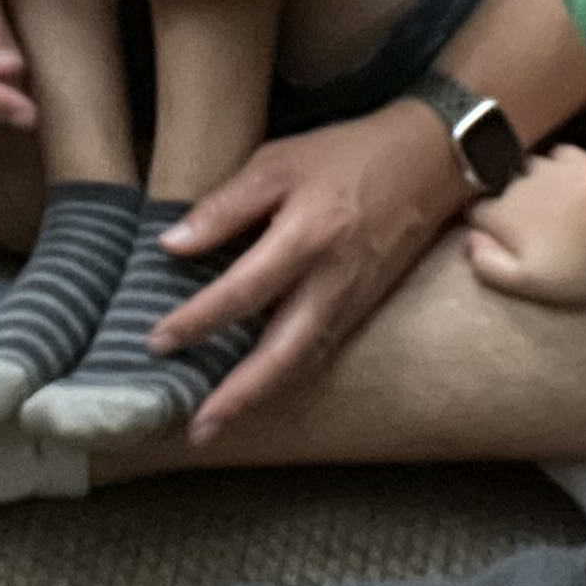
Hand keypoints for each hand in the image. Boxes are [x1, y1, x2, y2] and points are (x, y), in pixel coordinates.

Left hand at [154, 104, 464, 442]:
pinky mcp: (363, 308)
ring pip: (302, 362)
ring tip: (218, 422)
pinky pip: (319, 350)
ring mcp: (352, 301)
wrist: (428, 162)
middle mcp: (332, 282)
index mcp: (306, 238)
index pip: (241, 293)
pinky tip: (259, 386)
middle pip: (280, 354)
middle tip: (196, 431)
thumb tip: (172, 244)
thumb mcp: (279, 162)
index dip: (197, 321)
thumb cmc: (346, 155)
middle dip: (237, 397)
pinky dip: (286, 374)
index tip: (157, 343)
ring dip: (260, 396)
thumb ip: (226, 206)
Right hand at [463, 142, 585, 307]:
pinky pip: (558, 156)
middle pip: (499, 189)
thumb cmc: (583, 263)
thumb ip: (491, 266)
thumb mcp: (532, 282)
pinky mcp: (577, 157)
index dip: (482, 225)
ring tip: (549, 200)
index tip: (495, 238)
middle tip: (528, 223)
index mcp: (502, 216)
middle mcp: (516, 184)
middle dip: (506, 201)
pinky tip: (571, 177)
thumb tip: (469, 243)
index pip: (474, 213)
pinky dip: (559, 166)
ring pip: (526, 168)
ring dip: (532, 183)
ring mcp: (548, 166)